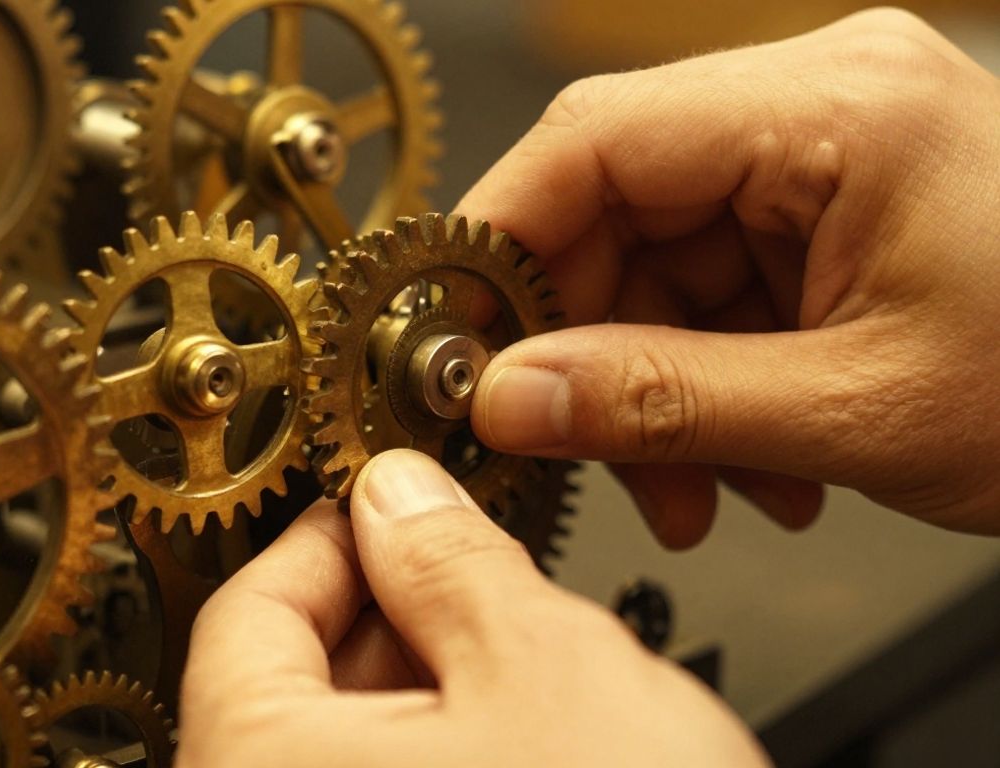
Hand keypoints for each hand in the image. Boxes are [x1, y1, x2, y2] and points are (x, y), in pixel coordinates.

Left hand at [177, 451, 767, 766]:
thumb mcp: (547, 670)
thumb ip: (455, 563)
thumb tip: (404, 498)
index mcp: (258, 766)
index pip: (247, 611)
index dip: (331, 537)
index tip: (389, 504)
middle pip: (290, 685)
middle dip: (391, 616)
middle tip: (471, 570)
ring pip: (347, 754)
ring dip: (428, 696)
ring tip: (521, 668)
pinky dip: (444, 763)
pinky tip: (526, 749)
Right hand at [459, 8, 999, 546]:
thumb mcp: (853, 409)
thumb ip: (658, 402)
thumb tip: (510, 396)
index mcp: (837, 107)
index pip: (597, 139)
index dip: (499, 241)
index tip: (448, 335)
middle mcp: (824, 104)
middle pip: (616, 204)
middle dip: (586, 342)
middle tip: (565, 442)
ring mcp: (829, 152)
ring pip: (659, 259)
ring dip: (651, 382)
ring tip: (692, 488)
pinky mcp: (835, 207)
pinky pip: (717, 283)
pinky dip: (706, 376)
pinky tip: (744, 460)